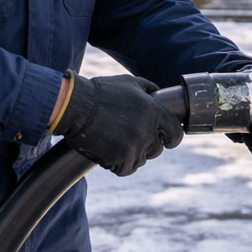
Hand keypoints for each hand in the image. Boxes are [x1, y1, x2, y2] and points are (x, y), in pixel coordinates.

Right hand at [55, 74, 183, 176]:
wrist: (75, 107)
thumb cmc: (101, 92)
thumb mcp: (129, 82)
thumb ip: (148, 88)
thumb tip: (158, 92)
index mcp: (154, 113)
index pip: (175, 134)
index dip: (171, 138)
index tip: (165, 139)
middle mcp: (147, 132)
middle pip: (157, 150)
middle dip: (147, 146)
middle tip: (130, 138)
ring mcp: (134, 148)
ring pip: (140, 160)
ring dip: (131, 155)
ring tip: (116, 142)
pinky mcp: (119, 160)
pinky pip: (126, 169)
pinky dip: (119, 164)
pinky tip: (110, 153)